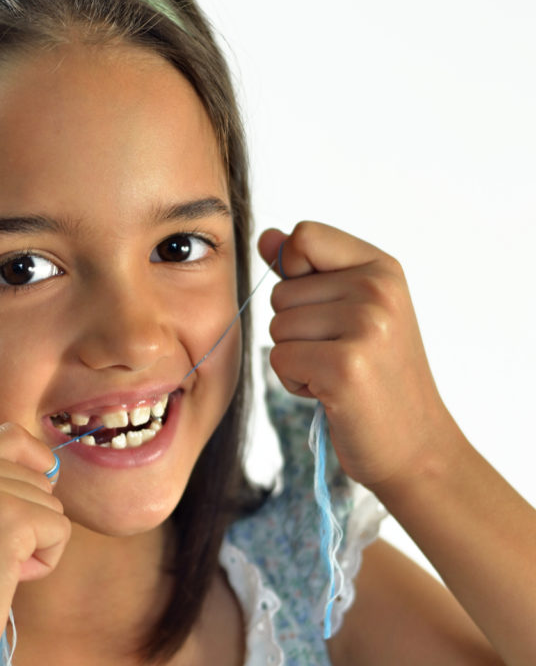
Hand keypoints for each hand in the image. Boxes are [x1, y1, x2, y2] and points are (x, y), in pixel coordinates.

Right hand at [0, 423, 69, 665]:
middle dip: (30, 519)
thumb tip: (49, 469)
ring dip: (36, 543)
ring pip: (51, 504)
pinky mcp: (5, 516)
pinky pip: (60, 529)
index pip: (10, 435)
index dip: (33, 466)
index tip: (29, 503)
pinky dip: (45, 562)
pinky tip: (6, 581)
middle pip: (36, 473)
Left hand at [258, 221, 458, 488]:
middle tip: (341, 355)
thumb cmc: (376, 378)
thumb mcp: (350, 311)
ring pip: (277, 327)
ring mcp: (365, 326)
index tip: (324, 308)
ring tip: (338, 374)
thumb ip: (305, 270)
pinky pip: (280, 358)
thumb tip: (265, 237)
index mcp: (382, 268)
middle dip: (296, 330)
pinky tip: (332, 393)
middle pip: (281, 291)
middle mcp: (378, 289)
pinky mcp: (345, 366)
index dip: (293, 272)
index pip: (304, 236)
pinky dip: (295, 382)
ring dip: (296, 358)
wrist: (416, 446)